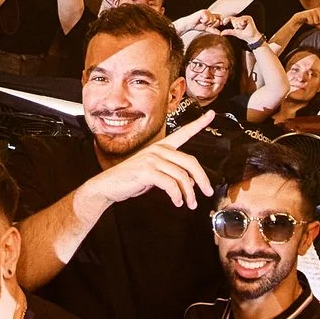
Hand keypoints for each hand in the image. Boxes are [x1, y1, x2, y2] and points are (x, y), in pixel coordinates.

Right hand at [87, 113, 217, 210]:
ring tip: (190, 203)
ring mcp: (152, 159)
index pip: (183, 132)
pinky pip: (171, 184)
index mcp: (161, 147)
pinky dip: (177, 196)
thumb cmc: (131, 179)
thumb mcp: (155, 174)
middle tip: (208, 192)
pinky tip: (176, 202)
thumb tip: (191, 182)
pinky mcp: (147, 171)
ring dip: (189, 194)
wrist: (108, 186)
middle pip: (190, 162)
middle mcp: (158, 150)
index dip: (199, 123)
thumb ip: (172, 174)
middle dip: (203, 179)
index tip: (211, 114)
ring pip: (182, 176)